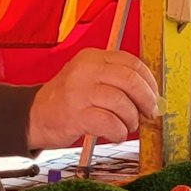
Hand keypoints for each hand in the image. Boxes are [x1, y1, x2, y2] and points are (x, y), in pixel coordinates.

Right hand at [28, 49, 158, 148]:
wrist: (35, 115)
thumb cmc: (68, 99)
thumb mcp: (89, 77)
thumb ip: (117, 81)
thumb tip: (153, 97)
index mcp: (93, 57)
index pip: (132, 63)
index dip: (149, 82)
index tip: (155, 96)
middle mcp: (86, 70)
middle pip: (130, 81)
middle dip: (147, 100)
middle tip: (149, 113)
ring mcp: (79, 92)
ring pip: (122, 103)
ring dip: (131, 119)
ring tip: (126, 125)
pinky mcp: (76, 115)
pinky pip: (110, 123)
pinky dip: (118, 132)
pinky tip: (114, 133)